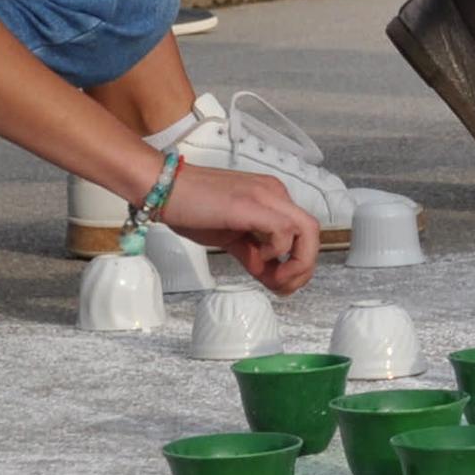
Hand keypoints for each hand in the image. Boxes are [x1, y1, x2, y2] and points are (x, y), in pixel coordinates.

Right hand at [160, 162, 321, 296]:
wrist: (161, 187)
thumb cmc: (190, 208)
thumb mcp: (230, 237)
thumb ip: (254, 255)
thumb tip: (270, 275)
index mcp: (272, 198)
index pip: (302, 233)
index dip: (297, 263)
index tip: (278, 283)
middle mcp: (274, 193)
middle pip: (312, 233)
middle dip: (304, 267)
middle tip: (283, 287)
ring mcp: (265, 196)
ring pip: (307, 231)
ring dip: (297, 263)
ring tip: (275, 279)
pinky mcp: (252, 204)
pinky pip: (284, 230)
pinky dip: (278, 251)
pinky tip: (258, 259)